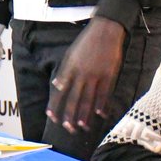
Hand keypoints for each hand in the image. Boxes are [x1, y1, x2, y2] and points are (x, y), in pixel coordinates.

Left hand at [46, 17, 126, 132]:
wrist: (105, 31)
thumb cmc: (85, 43)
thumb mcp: (70, 55)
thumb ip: (64, 72)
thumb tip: (56, 86)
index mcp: (69, 69)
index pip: (60, 91)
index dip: (55, 105)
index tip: (51, 117)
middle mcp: (81, 74)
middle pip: (74, 99)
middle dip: (70, 115)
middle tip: (67, 128)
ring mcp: (96, 76)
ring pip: (89, 99)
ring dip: (85, 115)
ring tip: (82, 127)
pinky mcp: (109, 76)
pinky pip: (105, 94)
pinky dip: (102, 105)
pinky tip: (100, 115)